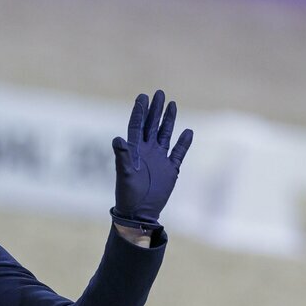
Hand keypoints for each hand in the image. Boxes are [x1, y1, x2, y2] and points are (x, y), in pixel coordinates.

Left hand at [111, 90, 192, 230]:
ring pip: (165, 135)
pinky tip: (188, 132)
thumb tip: (117, 139)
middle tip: (159, 93)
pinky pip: (178, 153)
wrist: (139, 213)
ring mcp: (159, 159)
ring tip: (172, 104)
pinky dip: (183, 143)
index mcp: (134, 151)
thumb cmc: (128, 194)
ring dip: (168, 120)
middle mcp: (147, 152)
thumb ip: (122, 156)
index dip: (139, 112)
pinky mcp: (170, 169)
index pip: (137, 126)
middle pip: (152, 126)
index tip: (143, 97)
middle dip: (155, 110)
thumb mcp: (124, 174)